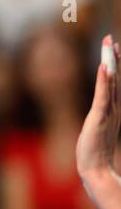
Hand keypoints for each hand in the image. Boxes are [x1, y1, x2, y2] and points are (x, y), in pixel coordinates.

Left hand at [76, 33, 119, 182]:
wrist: (95, 169)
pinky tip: (104, 68)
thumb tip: (102, 111)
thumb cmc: (96, 151)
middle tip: (111, 38)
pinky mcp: (99, 118)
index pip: (114, 82)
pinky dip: (103, 81)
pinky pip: (102, 96)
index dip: (114, 64)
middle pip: (114, 78)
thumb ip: (103, 117)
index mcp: (112, 109)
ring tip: (109, 46)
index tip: (114, 47)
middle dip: (113, 58)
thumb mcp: (99, 128)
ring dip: (109, 64)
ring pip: (110, 83)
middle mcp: (113, 108)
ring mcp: (107, 112)